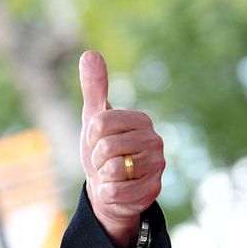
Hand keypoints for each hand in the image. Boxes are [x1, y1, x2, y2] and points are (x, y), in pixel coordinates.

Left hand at [79, 51, 164, 247]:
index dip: (90, 136)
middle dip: (96, 158)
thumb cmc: (101, 149)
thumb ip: (94, 88)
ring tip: (112, 175)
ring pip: (112, 170)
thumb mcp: (93, 118)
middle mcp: (154, 140)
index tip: (97, 140)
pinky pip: (115, 192)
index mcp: (140, 120)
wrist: (108, 187)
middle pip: (105, 147)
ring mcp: (157, 166)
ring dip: (103, 176)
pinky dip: (108, 193)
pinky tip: (118, 190)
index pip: (99, 123)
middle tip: (105, 161)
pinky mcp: (152, 190)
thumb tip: (89, 53)